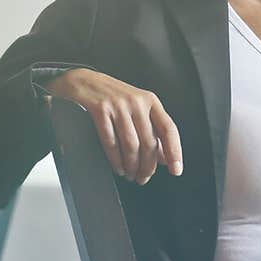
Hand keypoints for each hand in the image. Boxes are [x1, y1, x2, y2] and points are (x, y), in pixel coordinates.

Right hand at [45, 68, 182, 184]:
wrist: (84, 81)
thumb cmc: (113, 97)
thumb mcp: (137, 108)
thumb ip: (152, 130)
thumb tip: (164, 157)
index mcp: (150, 101)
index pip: (168, 129)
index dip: (174, 151)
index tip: (176, 170)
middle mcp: (137, 102)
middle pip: (149, 142)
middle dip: (148, 166)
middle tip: (144, 178)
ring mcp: (118, 106)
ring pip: (131, 145)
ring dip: (132, 166)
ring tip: (131, 175)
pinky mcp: (100, 110)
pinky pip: (111, 142)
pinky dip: (116, 160)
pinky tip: (119, 167)